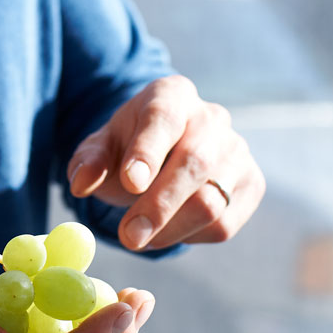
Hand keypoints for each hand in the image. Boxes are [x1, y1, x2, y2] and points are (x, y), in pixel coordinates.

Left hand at [67, 75, 265, 250]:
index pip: (164, 117)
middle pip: (194, 161)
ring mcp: (237, 150)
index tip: (129, 182)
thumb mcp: (100, 147)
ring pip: (212, 199)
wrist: (162, 153)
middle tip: (128, 235)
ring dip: (170, 228)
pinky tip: (165, 231)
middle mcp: (211, 117)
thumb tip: (81, 183)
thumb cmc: (126, 148)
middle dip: (159, 204)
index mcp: (171, 94)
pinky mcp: (252, 184)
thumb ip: (88, 161)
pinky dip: (189, 236)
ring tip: (136, 238)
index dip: (148, 151)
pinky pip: (224, 223)